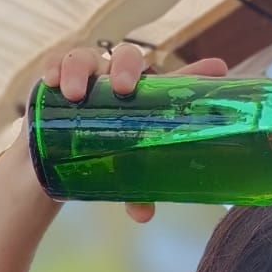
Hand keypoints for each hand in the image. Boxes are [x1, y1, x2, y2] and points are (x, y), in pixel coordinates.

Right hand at [36, 42, 227, 221]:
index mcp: (143, 100)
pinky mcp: (57, 78)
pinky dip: (54, 70)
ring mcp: (87, 76)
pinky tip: (52, 83)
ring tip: (76, 95)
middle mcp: (116, 81)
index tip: (220, 69)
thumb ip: (136, 191)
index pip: (171, 81)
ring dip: (81, 71)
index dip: (196, 73)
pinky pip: (55, 64)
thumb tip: (143, 214)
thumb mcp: (123, 175)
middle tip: (124, 88)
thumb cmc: (102, 161)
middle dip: (127, 68)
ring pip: (86, 57)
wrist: (56, 163)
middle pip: (127, 57)